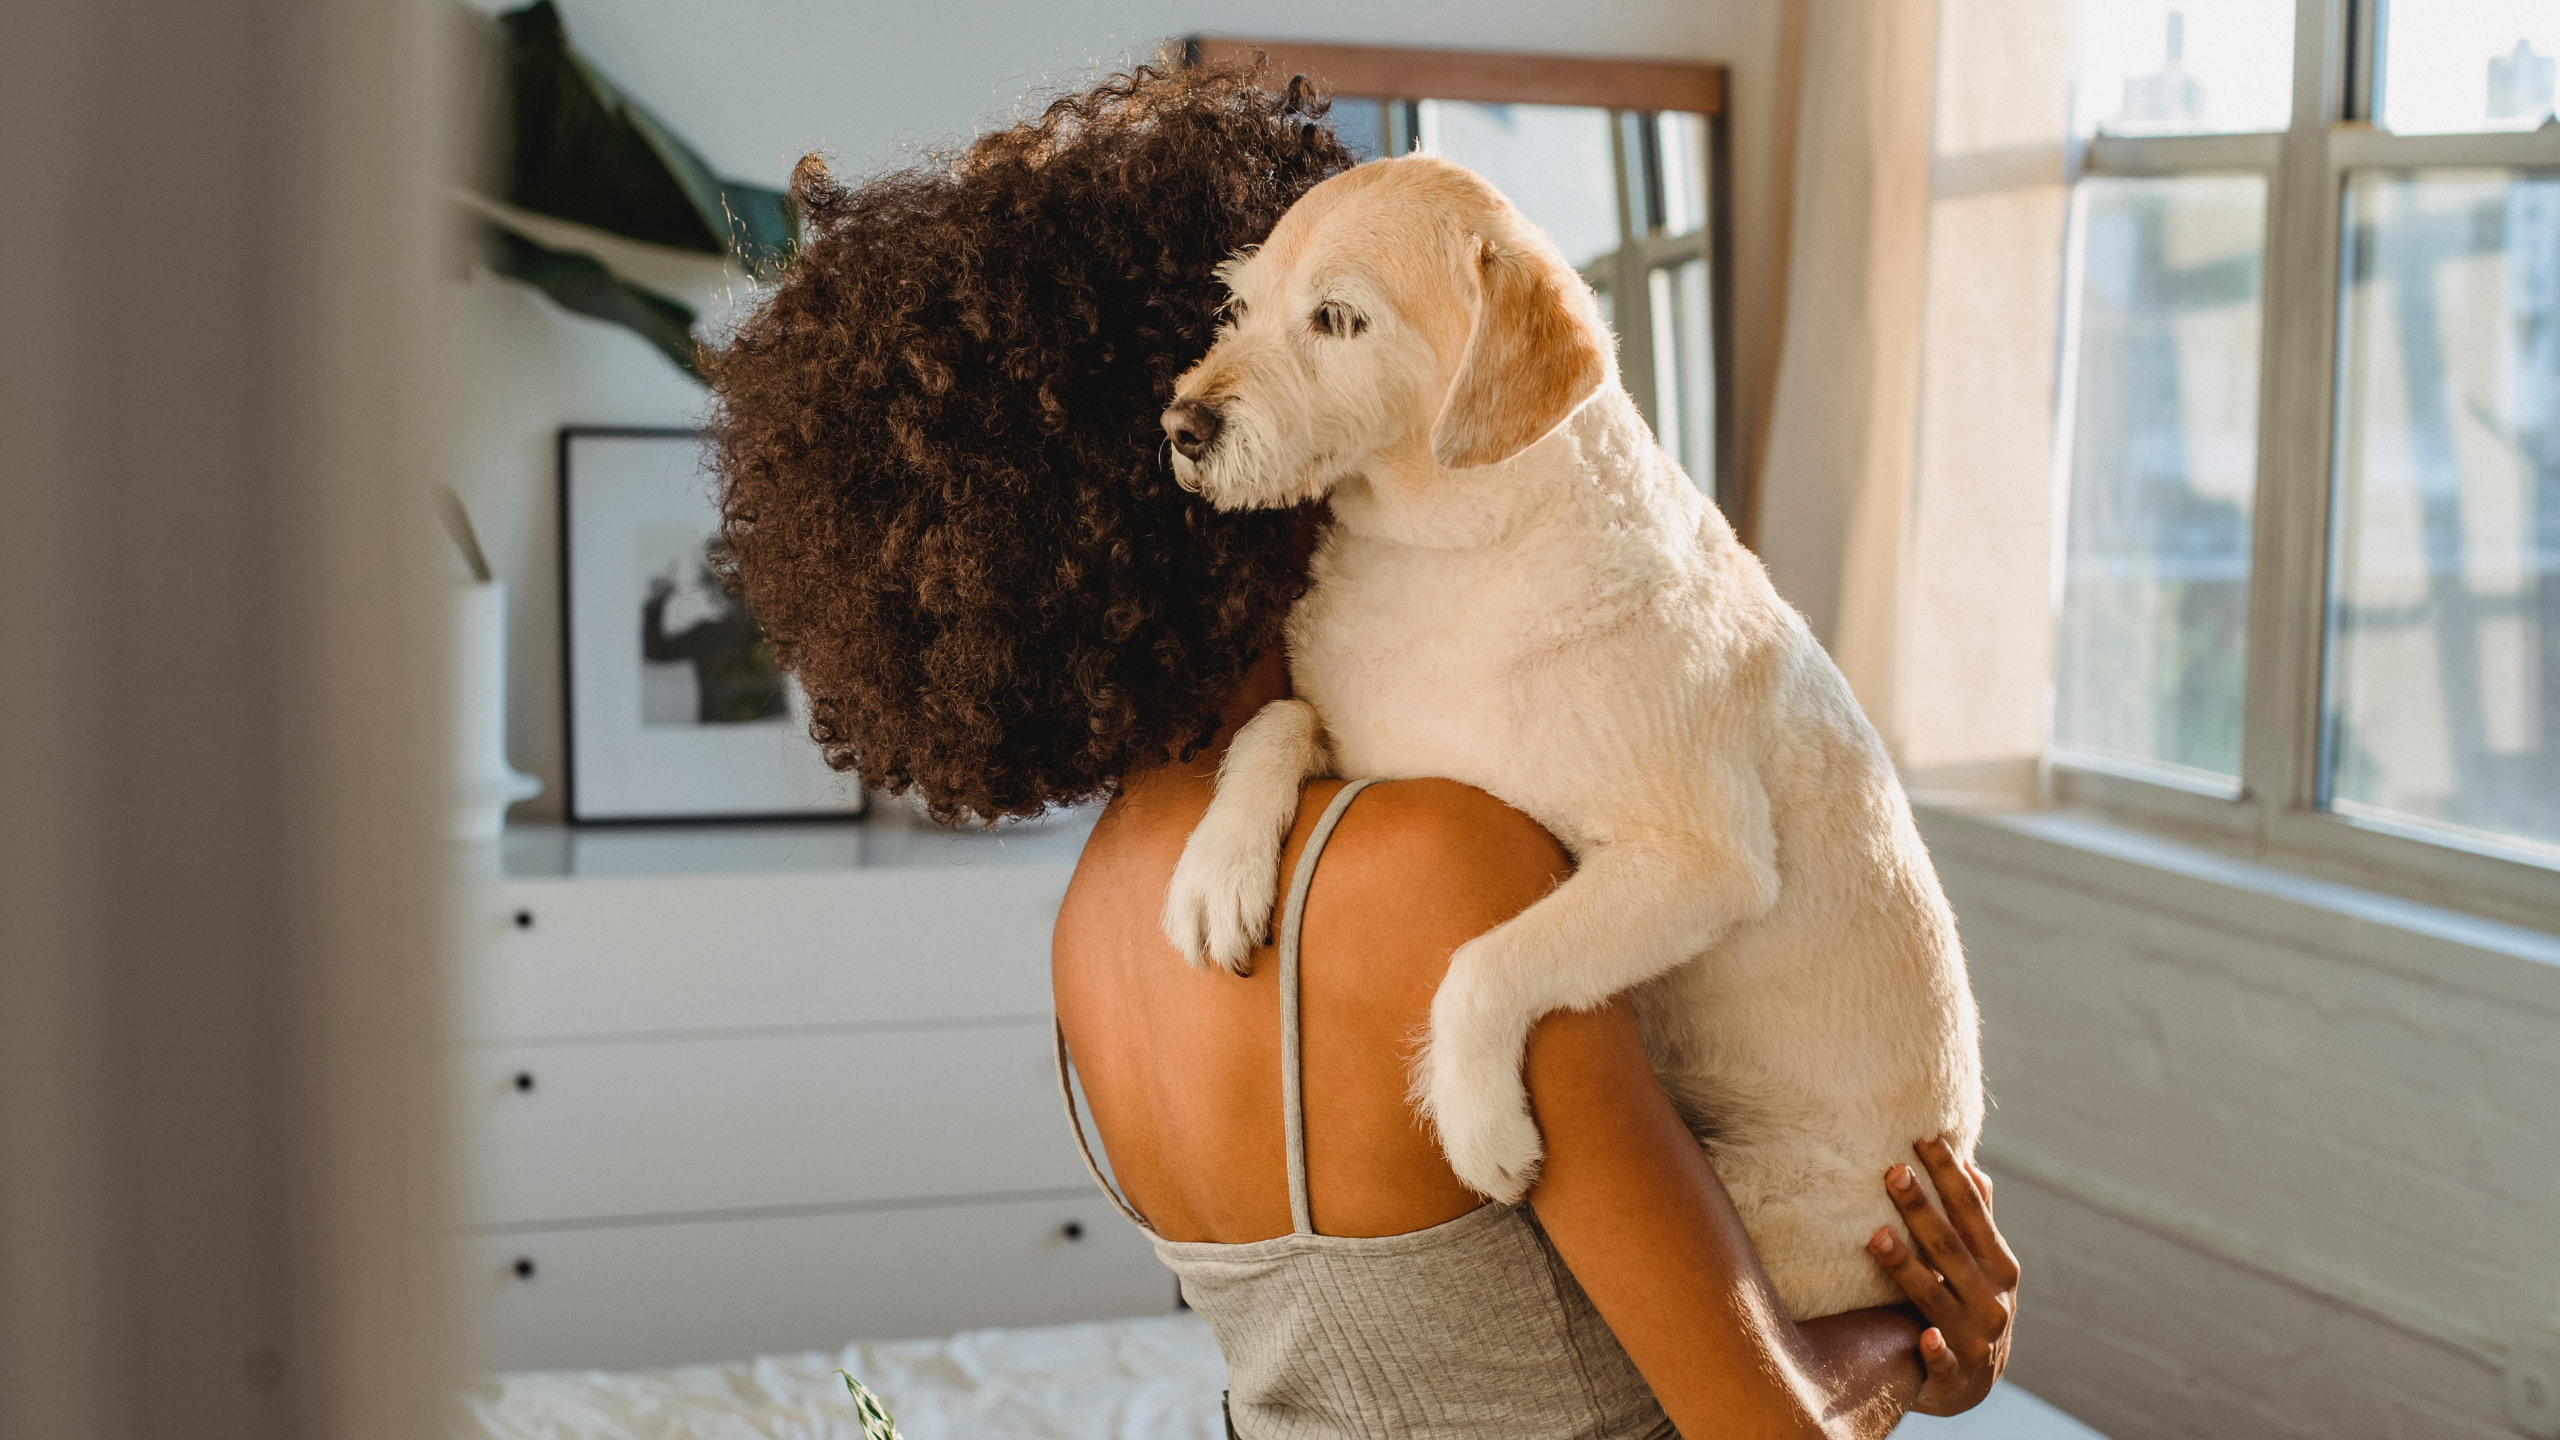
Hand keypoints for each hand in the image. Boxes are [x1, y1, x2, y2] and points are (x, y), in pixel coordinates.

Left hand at [1866, 1136, 2018, 1416]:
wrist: (1972, 1388)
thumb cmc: (1971, 1308)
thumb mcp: (1984, 1267)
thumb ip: (1977, 1220)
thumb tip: (1972, 1163)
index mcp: (1999, 1268)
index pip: (1973, 1215)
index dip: (1950, 1177)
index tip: (1924, 1138)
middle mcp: (1992, 1302)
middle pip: (1950, 1249)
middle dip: (1922, 1209)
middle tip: (1892, 1171)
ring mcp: (1974, 1340)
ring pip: (1936, 1299)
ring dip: (1908, 1268)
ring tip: (1876, 1235)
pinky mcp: (1952, 1376)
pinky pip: (1943, 1361)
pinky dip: (1936, 1349)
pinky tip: (1924, 1337)